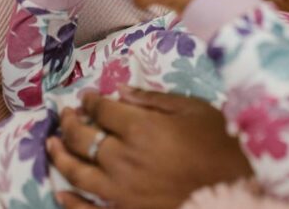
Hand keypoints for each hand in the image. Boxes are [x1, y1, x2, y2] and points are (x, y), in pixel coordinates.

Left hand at [47, 87, 252, 208]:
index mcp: (141, 129)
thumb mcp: (191, 109)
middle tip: (65, 115)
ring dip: (60, 156)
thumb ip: (151, 100)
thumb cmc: (219, 142)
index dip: (91, 101)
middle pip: (83, 139)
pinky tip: (60, 191)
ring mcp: (122, 191)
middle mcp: (125, 159)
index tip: (86, 97)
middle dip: (70, 123)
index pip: (102, 110)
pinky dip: (70, 201)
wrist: (237, 184)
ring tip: (51, 145)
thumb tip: (119, 90)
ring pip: (77, 174)